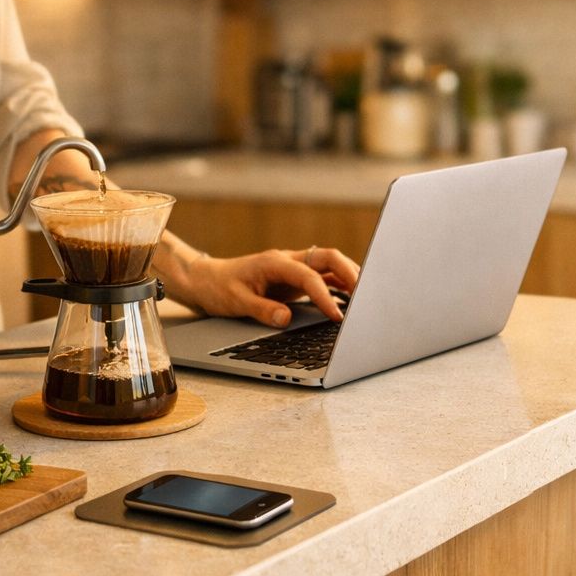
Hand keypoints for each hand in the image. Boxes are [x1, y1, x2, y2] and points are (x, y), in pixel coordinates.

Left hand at [171, 246, 361, 326]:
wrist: (207, 280)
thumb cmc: (220, 288)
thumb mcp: (235, 302)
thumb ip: (262, 309)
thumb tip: (285, 318)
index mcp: (274, 263)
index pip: (309, 276)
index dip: (325, 296)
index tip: (337, 316)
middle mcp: (288, 260)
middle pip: (329, 257)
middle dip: (351, 273)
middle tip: (367, 296)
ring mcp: (294, 268)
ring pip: (330, 265)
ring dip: (350, 277)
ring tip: (367, 298)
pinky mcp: (296, 278)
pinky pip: (324, 277)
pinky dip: (341, 285)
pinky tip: (352, 298)